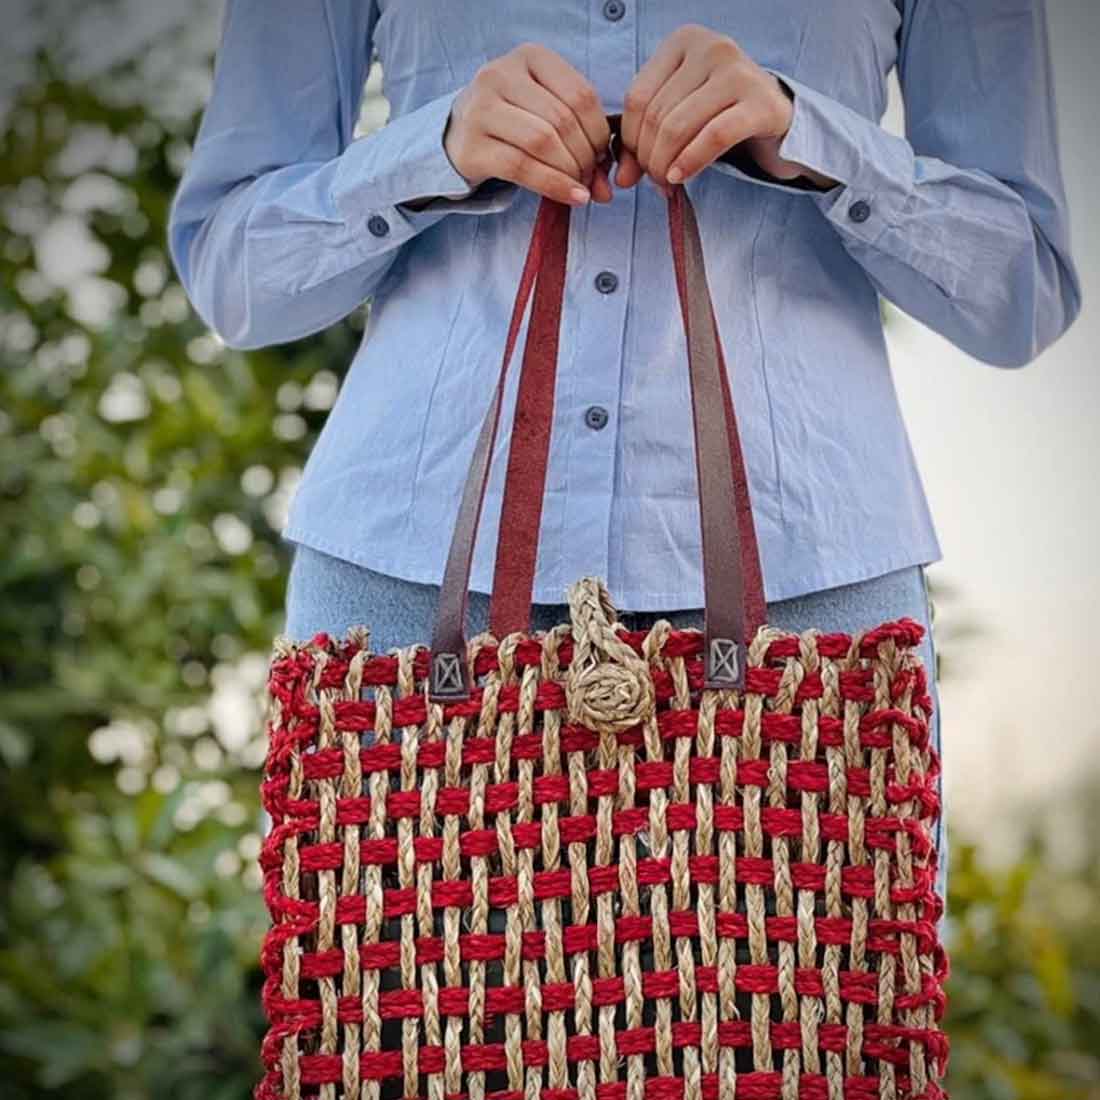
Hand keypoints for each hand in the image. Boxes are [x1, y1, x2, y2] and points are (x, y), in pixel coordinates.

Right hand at [443, 43, 614, 206]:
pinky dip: (553, 185)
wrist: (460, 131)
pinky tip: (570, 196)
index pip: (580, 95)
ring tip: (578, 186)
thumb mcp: (546, 110)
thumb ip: (580, 135)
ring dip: (569, 171)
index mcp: (529, 57)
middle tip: (590, 177)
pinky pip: (522, 167)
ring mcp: (481, 109)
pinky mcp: (472, 146)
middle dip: (585, 157)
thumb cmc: (514, 119)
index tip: (602, 156)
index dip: (599, 133)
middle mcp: (500, 75)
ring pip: (542, 142)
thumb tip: (605, 186)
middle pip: (562, 120)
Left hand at [614, 24, 836, 194]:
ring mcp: (738, 71)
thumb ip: (644, 138)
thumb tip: (621, 178)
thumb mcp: (677, 112)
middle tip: (654, 180)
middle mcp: (711, 47)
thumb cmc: (718, 111)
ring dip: (665, 165)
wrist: (774, 112)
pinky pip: (713, 137)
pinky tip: (680, 178)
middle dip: (648, 158)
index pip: (637, 98)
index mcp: (684, 41)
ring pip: (678, 128)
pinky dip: (691, 163)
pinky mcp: (760, 102)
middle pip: (656, 115)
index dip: (629, 141)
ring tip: (667, 182)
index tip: (635, 166)